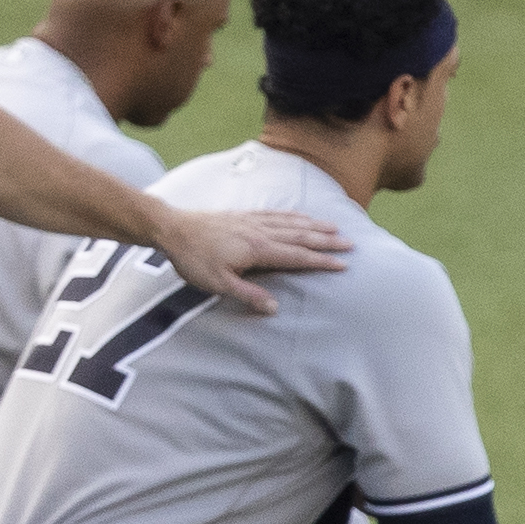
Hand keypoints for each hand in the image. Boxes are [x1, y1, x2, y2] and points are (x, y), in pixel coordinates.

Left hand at [151, 208, 348, 313]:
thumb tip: (274, 308)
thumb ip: (248, 295)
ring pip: (292, 222)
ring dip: (315, 226)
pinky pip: (277, 214)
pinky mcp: (245, 216)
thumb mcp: (218, 284)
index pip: (297, 256)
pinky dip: (294, 216)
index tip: (342, 263)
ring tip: (335, 227)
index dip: (321, 260)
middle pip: (301, 235)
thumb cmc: (194, 259)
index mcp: (258, 249)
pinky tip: (301, 217)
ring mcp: (254, 221)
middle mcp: (260, 232)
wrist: (173, 229)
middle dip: (327, 240)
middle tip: (350, 243)